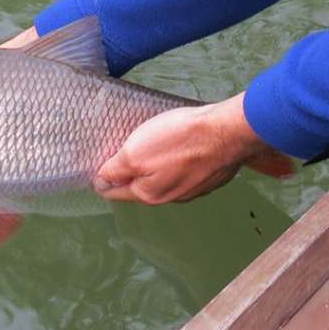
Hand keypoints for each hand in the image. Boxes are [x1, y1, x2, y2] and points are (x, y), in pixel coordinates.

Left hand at [93, 93, 271, 204]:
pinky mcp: (207, 175)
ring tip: (154, 141)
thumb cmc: (181, 140)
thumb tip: (101, 182)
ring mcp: (192, 188)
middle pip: (140, 185)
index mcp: (148, 194)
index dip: (103, 176)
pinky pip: (184, 169)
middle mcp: (170, 196)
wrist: (227, 132)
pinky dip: (177, 159)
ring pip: (163, 177)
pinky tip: (179, 143)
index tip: (101, 161)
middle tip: (126, 145)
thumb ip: (115, 170)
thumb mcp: (135, 152)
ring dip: (156, 164)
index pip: (114, 192)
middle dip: (130, 170)